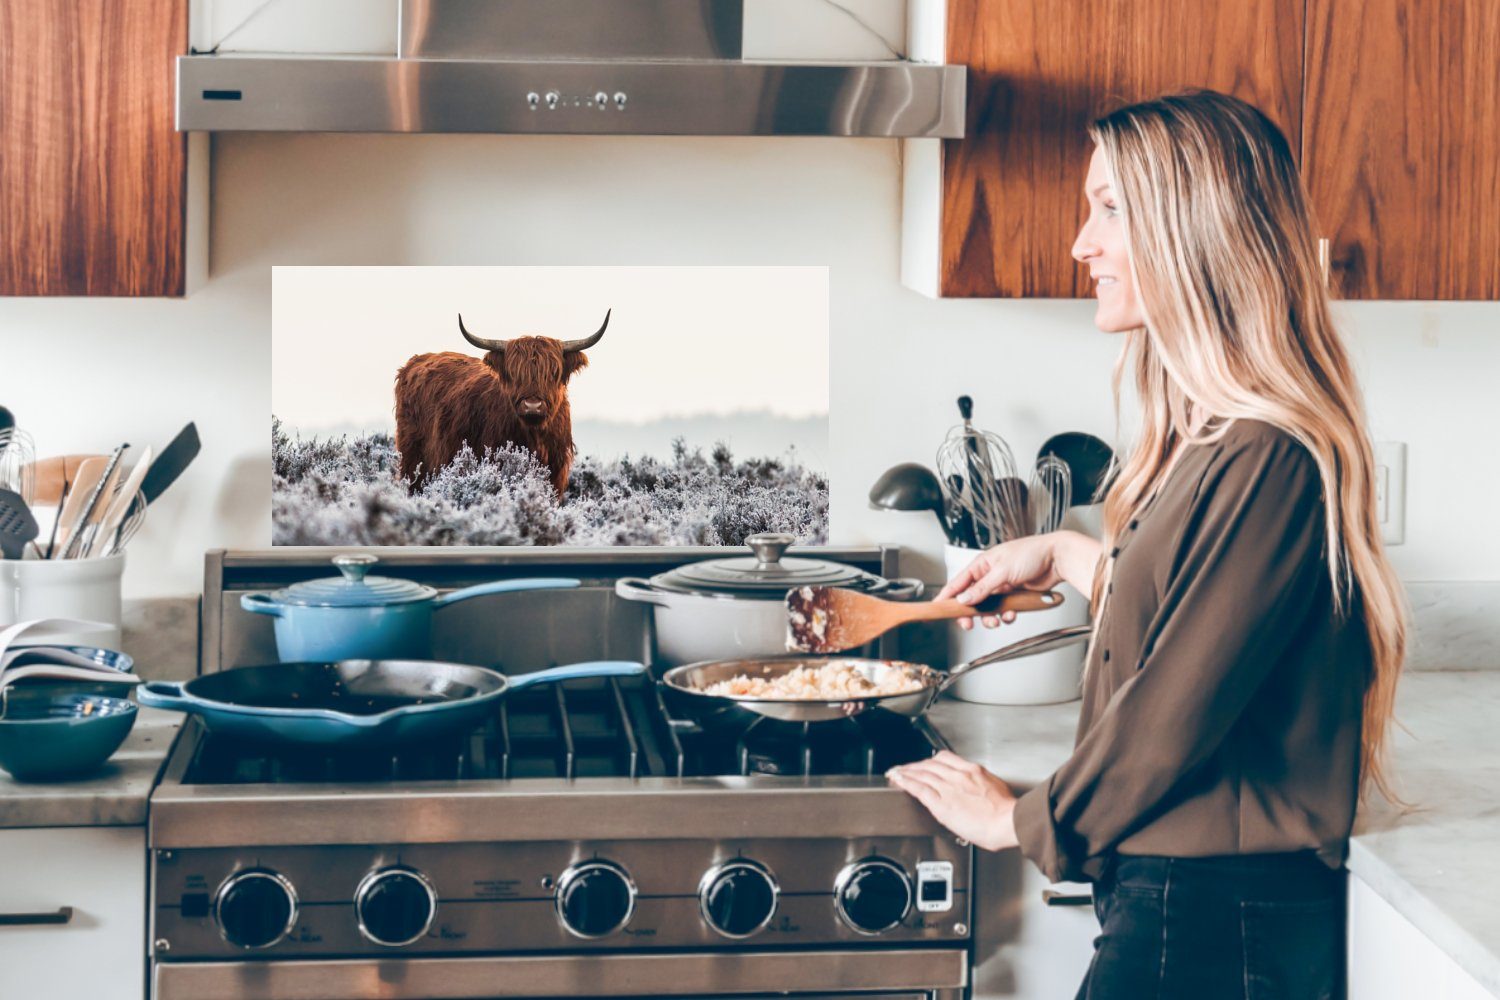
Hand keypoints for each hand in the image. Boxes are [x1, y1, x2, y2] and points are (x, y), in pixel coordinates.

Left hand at [887, 751, 1019, 851]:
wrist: (1007, 822)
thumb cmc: (1006, 811)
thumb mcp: (995, 787)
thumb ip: (980, 784)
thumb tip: (976, 789)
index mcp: (972, 771)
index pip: (944, 758)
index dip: (930, 760)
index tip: (924, 763)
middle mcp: (958, 776)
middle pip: (930, 764)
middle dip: (915, 766)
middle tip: (905, 768)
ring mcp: (949, 788)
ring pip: (922, 774)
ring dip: (906, 772)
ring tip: (896, 773)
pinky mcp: (942, 804)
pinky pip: (919, 789)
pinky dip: (906, 783)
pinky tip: (899, 781)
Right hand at [937, 534, 1062, 630]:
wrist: (1057, 559)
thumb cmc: (1032, 553)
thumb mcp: (1003, 571)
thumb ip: (983, 588)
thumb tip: (965, 599)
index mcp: (982, 564)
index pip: (958, 582)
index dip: (947, 596)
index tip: (937, 607)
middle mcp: (990, 575)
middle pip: (971, 599)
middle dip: (970, 613)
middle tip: (968, 623)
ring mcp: (1002, 586)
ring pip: (987, 608)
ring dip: (990, 617)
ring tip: (996, 620)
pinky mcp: (1014, 595)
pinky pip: (1003, 610)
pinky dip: (1006, 615)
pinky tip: (1012, 614)